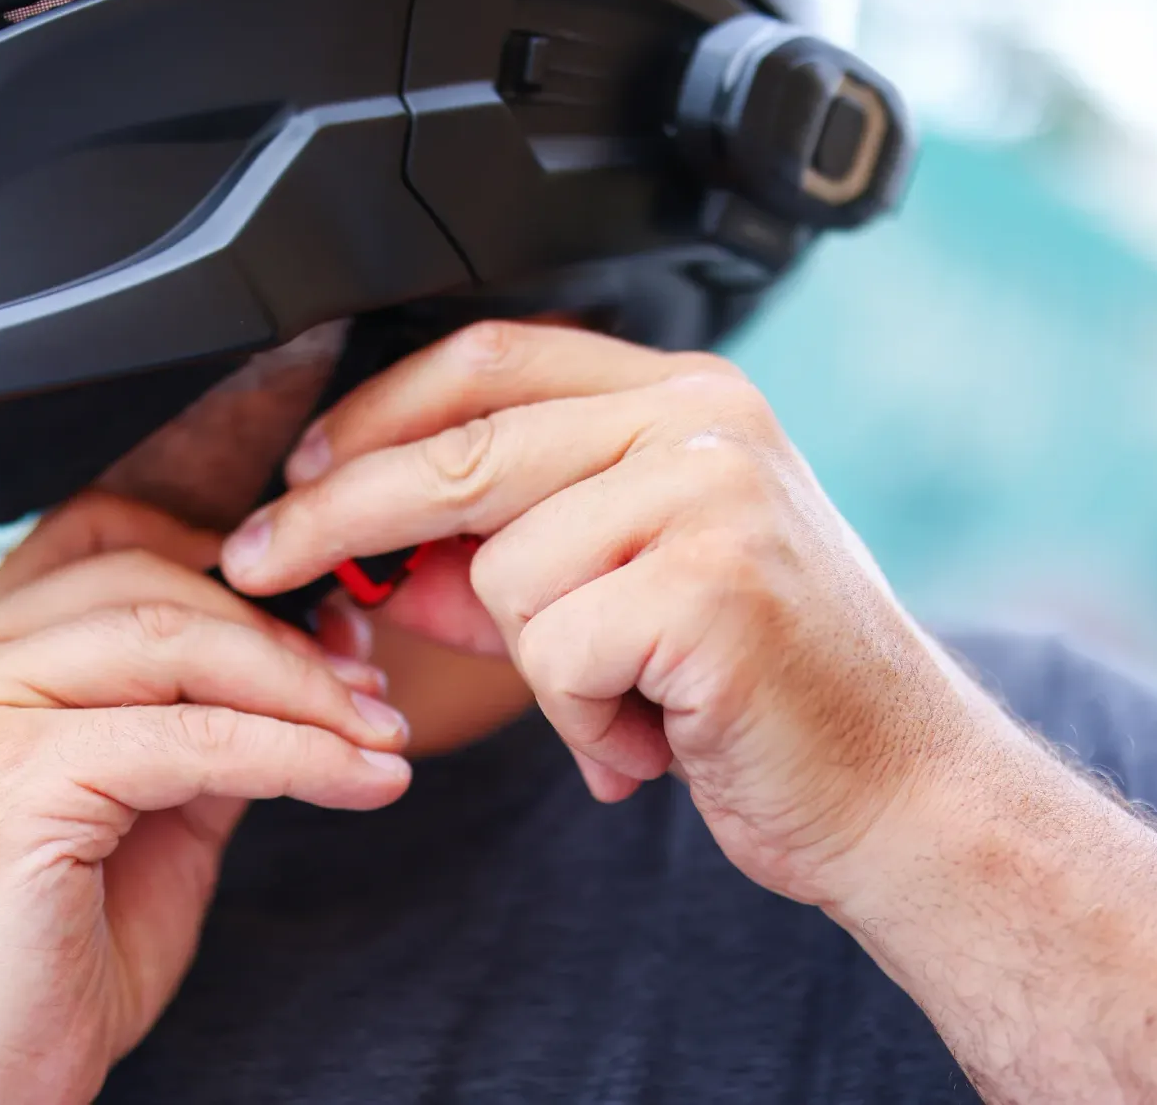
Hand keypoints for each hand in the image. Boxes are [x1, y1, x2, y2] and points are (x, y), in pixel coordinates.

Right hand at [0, 493, 410, 1104]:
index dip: (217, 557)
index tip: (318, 618)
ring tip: (378, 733)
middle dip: (278, 630)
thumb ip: (206, 717)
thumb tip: (324, 648)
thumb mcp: (144, 806)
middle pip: (144, 579)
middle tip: (371, 689)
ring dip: (300, 685)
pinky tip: (359, 779)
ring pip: (171, 639)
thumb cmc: (45, 956)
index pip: (97, 535)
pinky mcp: (12, 778)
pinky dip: (295, 752)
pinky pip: (190, 737)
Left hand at [220, 322, 1008, 908]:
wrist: (902, 798)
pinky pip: (553, 653)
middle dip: (334, 514)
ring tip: (628, 703)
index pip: (489, 359)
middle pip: (462, 447)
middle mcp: (704, 422)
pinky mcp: (712, 587)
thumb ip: (502, 556)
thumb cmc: (760, 695)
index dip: (373, 412)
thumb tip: (373, 552)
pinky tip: (654, 739)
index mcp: (684, 397)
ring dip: (538, 668)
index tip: (295, 472)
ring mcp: (714, 495)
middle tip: (254, 562)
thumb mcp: (619, 597)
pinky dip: (580, 721)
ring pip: (502, 570)